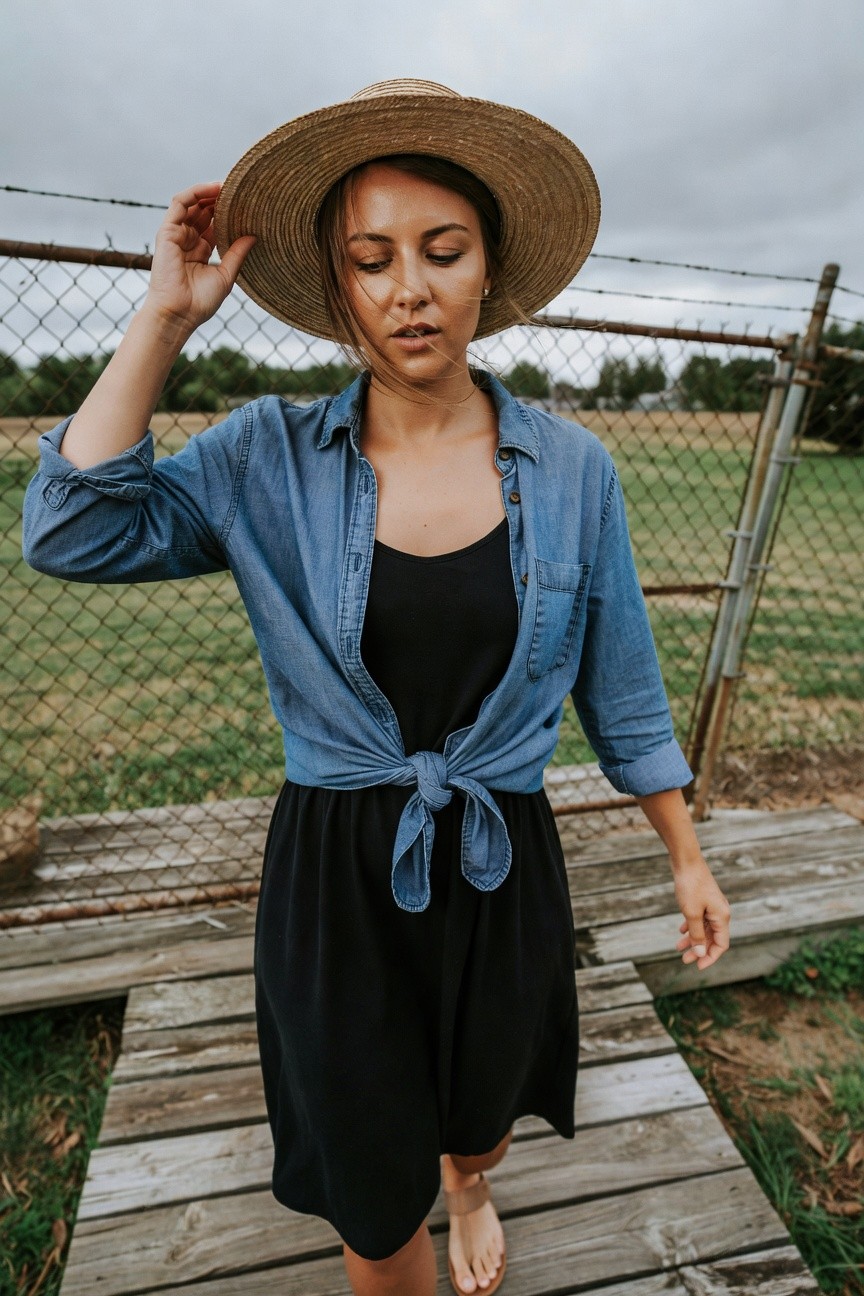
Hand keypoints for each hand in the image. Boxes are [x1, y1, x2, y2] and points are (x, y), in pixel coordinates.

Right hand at [141, 181, 255, 336]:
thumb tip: (253, 236)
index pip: (214, 225)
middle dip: (219, 200)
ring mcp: (176, 235)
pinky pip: (180, 203)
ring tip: (228, 185)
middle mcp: (187, 241)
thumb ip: (237, 254)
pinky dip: (195, 192)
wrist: (179, 314)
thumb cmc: (200, 302)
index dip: (227, 213)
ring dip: (209, 192)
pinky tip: (212, 189)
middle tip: (240, 191)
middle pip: (203, 212)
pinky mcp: (167, 231)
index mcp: (200, 251)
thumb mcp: (226, 275)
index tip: (245, 205)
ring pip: (192, 204)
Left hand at [672, 855, 730, 969]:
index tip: (698, 966)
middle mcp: (720, 912)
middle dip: (699, 950)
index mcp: (722, 917)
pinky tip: (681, 930)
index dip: (711, 957)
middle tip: (684, 959)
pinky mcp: (703, 899)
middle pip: (711, 938)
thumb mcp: (691, 913)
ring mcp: (712, 905)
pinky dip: (691, 926)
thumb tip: (700, 952)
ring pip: (704, 928)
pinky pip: (700, 918)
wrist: (686, 860)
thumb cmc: (690, 886)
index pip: (721, 944)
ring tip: (678, 947)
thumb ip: (696, 934)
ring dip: (693, 939)